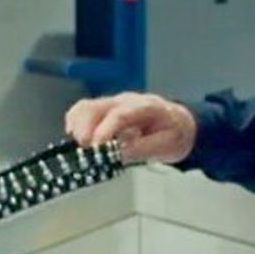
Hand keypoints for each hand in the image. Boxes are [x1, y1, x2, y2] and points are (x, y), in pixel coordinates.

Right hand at [64, 92, 196, 163]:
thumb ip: (144, 148)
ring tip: (81, 147)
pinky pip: (83, 110)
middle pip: (97, 107)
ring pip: (86, 106)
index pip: (120, 114)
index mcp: (146, 107)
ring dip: (78, 127)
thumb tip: (121, 152)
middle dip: (86, 129)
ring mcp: (114, 103)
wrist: (179, 122)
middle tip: (86, 151)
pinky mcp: (105, 109)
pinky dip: (75, 123)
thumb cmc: (174, 133)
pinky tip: (78, 138)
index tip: (97, 147)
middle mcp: (126, 101)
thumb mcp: (168, 145)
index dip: (105, 130)